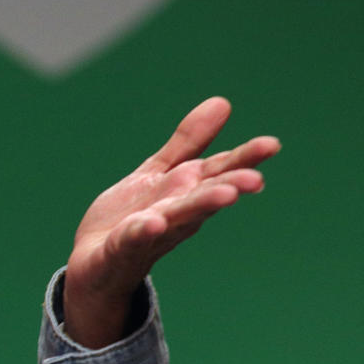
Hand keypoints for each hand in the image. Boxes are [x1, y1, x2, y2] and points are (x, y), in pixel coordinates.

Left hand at [63, 96, 276, 347]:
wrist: (92, 261)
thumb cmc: (132, 217)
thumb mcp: (159, 174)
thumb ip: (188, 143)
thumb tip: (223, 102)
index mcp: (186, 193)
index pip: (218, 173)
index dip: (243, 159)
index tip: (272, 145)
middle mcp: (175, 214)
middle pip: (204, 197)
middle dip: (229, 187)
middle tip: (256, 179)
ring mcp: (148, 233)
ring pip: (177, 218)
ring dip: (200, 207)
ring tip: (225, 196)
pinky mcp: (119, 249)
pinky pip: (131, 239)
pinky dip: (141, 231)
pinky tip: (154, 222)